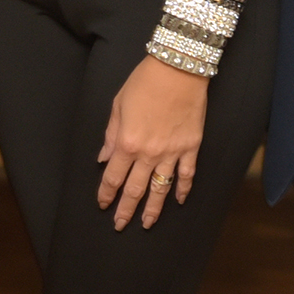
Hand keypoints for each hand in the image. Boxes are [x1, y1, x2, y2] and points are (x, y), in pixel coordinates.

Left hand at [98, 58, 205, 228]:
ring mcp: (172, 153)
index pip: (113, 177)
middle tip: (119, 225)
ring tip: (147, 224)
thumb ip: (110, 136)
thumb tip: (103, 159)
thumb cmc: (144, 83)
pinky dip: (183, 190)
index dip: (106, 194)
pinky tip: (180, 201)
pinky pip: (187, 175)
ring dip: (153, 209)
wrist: (178, 69)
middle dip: (126, 210)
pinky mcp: (191, 147)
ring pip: (161, 189)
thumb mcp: (118, 106)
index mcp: (127, 142)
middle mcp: (149, 153)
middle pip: (135, 189)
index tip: (102, 205)